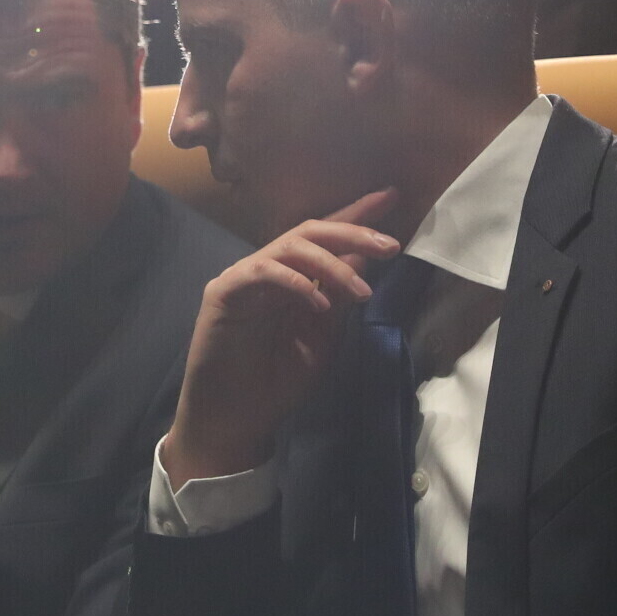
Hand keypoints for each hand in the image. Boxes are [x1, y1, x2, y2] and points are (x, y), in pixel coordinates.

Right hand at [161, 191, 400, 487]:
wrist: (234, 420)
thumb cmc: (276, 384)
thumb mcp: (322, 339)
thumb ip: (338, 300)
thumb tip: (364, 259)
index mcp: (294, 280)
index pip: (327, 239)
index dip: (357, 215)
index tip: (392, 195)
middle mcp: (270, 271)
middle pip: (311, 232)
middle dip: (353, 231)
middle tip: (389, 243)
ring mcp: (245, 278)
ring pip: (291, 246)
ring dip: (331, 263)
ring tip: (360, 290)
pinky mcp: (224, 292)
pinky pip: (262, 271)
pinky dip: (294, 282)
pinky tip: (317, 304)